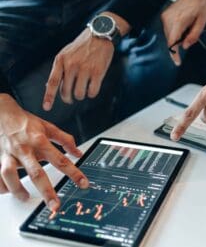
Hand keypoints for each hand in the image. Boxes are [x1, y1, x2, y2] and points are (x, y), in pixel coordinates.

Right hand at [0, 94, 88, 210]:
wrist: (3, 114)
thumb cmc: (27, 122)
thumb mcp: (49, 127)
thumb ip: (65, 140)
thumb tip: (78, 152)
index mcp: (41, 141)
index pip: (61, 160)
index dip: (73, 173)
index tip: (82, 183)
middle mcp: (26, 150)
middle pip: (37, 173)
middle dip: (47, 191)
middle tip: (55, 205)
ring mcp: (10, 155)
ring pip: (11, 175)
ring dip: (19, 190)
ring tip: (27, 198)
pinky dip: (2, 186)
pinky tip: (8, 191)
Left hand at [43, 12, 129, 110]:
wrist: (100, 35)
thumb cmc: (82, 46)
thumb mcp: (66, 53)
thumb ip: (59, 68)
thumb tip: (50, 86)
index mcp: (61, 60)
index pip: (53, 82)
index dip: (49, 97)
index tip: (47, 107)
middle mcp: (72, 65)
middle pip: (66, 92)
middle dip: (68, 98)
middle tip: (71, 98)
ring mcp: (85, 69)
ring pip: (79, 94)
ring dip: (81, 95)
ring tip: (83, 90)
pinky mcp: (98, 72)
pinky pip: (92, 91)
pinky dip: (92, 93)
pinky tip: (92, 88)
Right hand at [161, 0, 205, 64]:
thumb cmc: (200, 7)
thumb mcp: (201, 23)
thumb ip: (193, 36)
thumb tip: (185, 47)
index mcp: (179, 20)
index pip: (172, 42)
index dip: (174, 54)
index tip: (177, 63)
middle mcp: (169, 19)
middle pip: (170, 40)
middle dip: (179, 43)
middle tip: (190, 34)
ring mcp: (165, 17)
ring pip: (169, 36)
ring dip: (177, 37)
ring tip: (187, 26)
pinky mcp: (164, 16)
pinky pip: (168, 30)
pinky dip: (175, 32)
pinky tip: (182, 25)